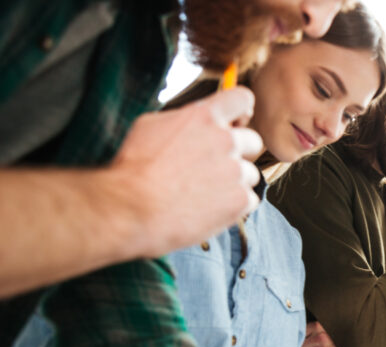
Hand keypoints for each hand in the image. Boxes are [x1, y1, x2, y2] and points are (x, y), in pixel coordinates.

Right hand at [111, 87, 262, 258]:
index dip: (241, 111)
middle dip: (238, 152)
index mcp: (204, 116)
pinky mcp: (240, 200)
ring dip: (234, 181)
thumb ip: (185, 119)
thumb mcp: (152, 125)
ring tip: (203, 192)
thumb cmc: (135, 167)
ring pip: (250, 173)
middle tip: (214, 167)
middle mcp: (225, 140)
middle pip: (253, 140)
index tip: (236, 123)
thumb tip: (198, 118)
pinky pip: (249, 199)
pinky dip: (234, 205)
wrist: (132, 208)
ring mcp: (235, 171)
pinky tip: (209, 208)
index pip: (242, 98)